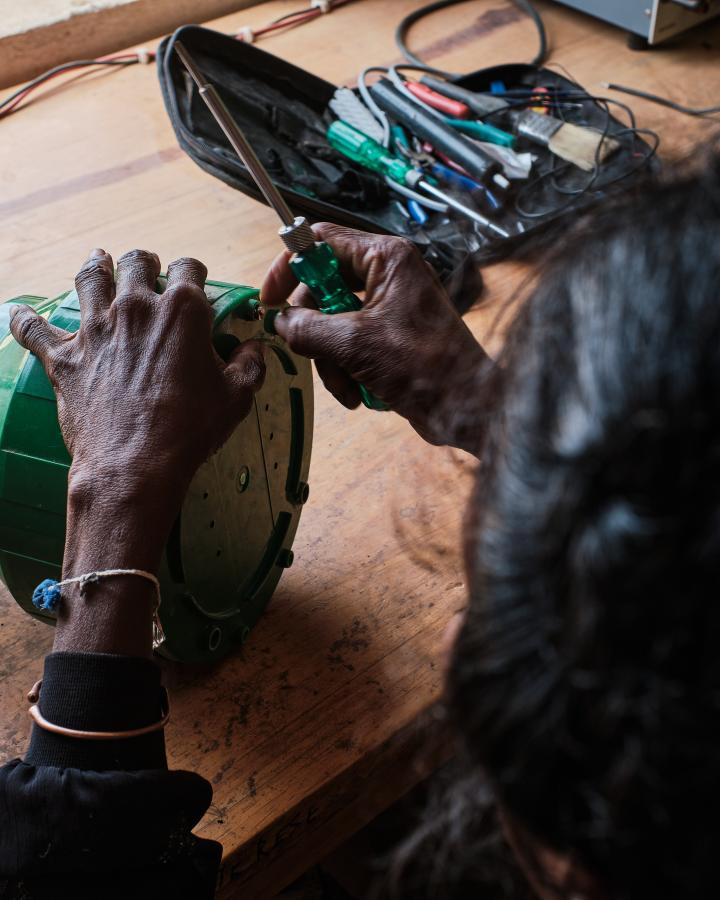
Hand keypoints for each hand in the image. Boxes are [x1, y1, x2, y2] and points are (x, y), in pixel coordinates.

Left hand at [10, 249, 264, 653]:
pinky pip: (33, 328)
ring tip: (98, 264)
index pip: (190, 268)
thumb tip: (254, 349)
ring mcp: (96, 329)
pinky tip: (18, 313)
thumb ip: (249, 365)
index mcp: (183, 311)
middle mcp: (136, 307)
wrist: (135, 464)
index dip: (193, 272)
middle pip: (137, 262)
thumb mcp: (236, 397)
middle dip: (145, 263)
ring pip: (89, 278)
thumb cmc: (190, 430)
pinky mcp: (65, 356)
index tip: (194, 283)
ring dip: (95, 268)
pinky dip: (25, 319)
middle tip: (146, 271)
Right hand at [262, 224, 490, 452]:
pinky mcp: (390, 336)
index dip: (289, 266)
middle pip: (324, 287)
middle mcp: (388, 275)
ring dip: (329, 358)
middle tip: (305, 350)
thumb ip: (308, 327)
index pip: (322, 241)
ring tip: (345, 386)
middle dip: (313, 328)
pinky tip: (358, 393)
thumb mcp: (353, 344)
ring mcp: (390, 306)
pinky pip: (349, 344)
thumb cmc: (424, 367)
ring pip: (333, 321)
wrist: (466, 408)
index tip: (270, 299)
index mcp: (386, 259)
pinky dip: (346, 369)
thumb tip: (281, 323)